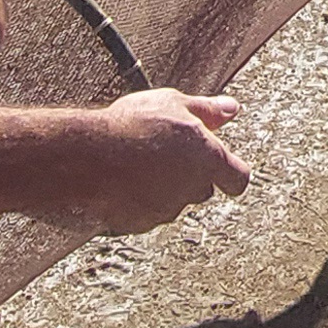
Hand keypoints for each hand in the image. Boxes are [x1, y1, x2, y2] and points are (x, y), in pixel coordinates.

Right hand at [69, 88, 248, 232]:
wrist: (90, 157)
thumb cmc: (133, 126)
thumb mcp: (174, 103)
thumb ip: (207, 110)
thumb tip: (230, 108)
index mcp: (209, 160)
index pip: (238, 179)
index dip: (231, 174)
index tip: (224, 169)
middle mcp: (192, 190)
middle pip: (201, 189)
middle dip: (188, 176)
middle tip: (163, 153)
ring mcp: (165, 210)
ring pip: (171, 201)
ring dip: (160, 187)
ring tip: (135, 163)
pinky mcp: (139, 224)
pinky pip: (144, 213)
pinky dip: (136, 201)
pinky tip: (120, 180)